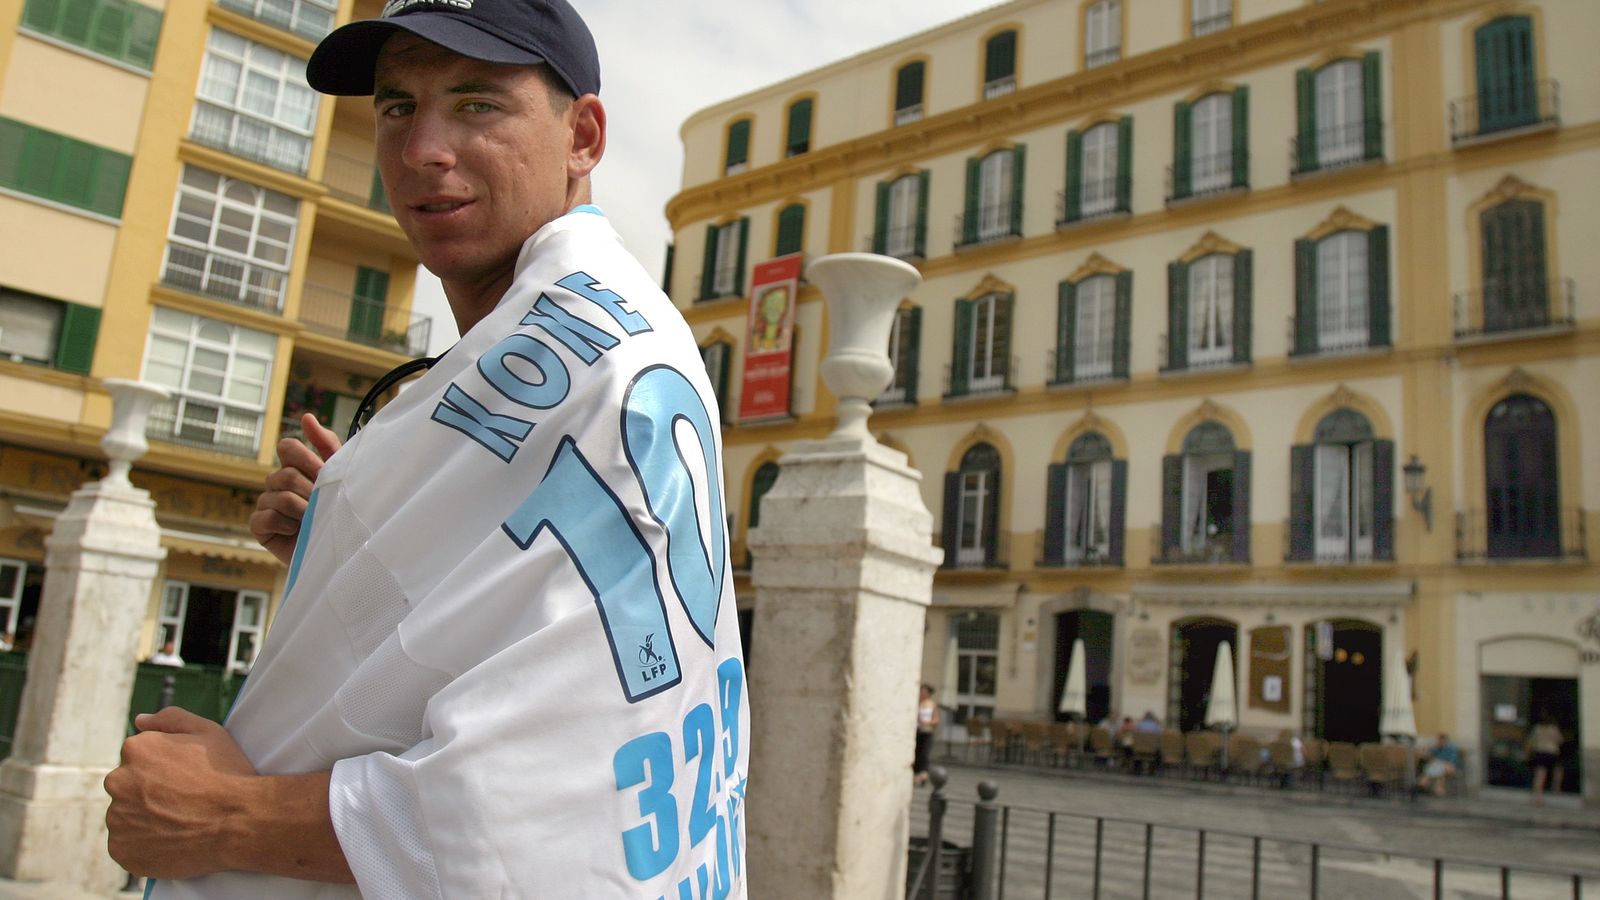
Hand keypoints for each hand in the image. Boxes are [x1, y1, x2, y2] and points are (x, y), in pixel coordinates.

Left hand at [105, 707, 257, 878]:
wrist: (242, 821)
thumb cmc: (229, 773)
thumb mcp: (209, 732)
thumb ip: (171, 719)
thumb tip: (139, 721)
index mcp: (135, 750)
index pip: (138, 759)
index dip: (164, 770)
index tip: (186, 780)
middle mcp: (118, 782)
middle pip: (128, 788)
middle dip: (149, 794)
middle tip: (183, 803)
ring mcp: (117, 819)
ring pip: (127, 818)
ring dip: (146, 820)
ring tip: (181, 823)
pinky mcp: (122, 851)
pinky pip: (127, 847)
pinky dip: (145, 846)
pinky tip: (174, 840)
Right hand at [250, 413, 341, 564]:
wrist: (339, 554)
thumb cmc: (340, 513)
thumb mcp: (340, 477)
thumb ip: (326, 445)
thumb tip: (306, 416)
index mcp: (296, 468)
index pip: (288, 447)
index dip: (304, 456)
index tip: (320, 469)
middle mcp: (278, 483)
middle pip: (286, 474)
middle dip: (310, 491)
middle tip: (323, 506)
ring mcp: (266, 504)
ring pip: (278, 496)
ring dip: (302, 511)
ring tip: (312, 522)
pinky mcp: (259, 526)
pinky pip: (264, 518)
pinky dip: (284, 525)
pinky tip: (295, 532)